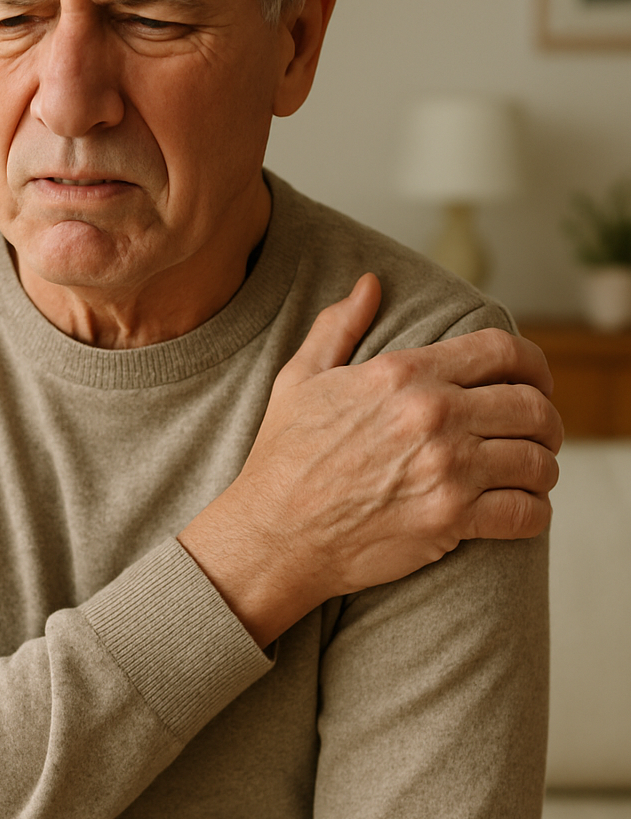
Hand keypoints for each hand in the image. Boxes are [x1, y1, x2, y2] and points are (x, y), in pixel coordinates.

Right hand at [178, 273, 562, 647]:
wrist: (272, 534)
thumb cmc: (283, 459)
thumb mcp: (301, 378)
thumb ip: (339, 326)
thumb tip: (369, 284)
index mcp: (404, 375)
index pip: (501, 351)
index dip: (533, 364)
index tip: (536, 381)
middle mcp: (433, 416)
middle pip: (531, 406)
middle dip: (546, 420)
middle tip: (540, 434)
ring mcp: (446, 470)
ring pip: (536, 460)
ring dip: (543, 468)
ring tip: (533, 474)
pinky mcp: (450, 520)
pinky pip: (525, 512)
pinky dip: (535, 512)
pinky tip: (524, 510)